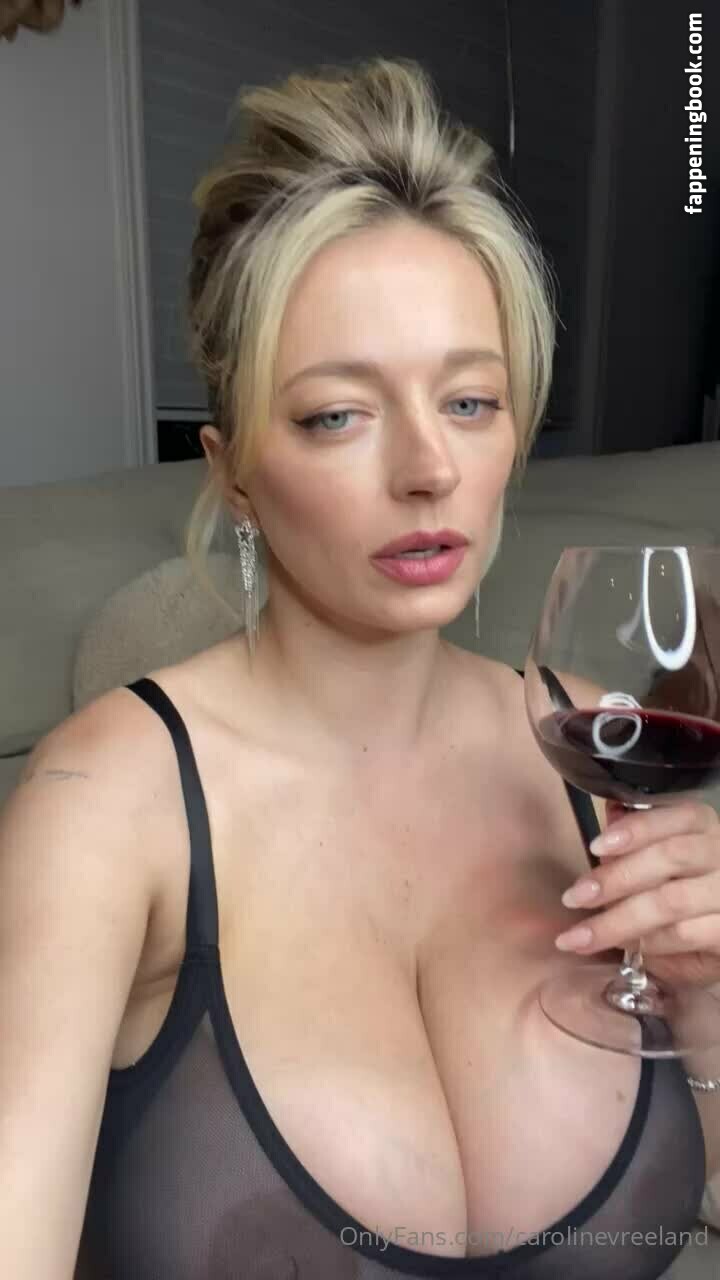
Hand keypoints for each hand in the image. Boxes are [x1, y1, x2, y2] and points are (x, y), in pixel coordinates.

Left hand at [554, 798, 719, 988]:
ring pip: (672, 901)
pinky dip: (648, 942)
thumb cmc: (686, 890)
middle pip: (671, 856)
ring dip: (619, 919)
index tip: (596, 846)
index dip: (637, 828)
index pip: (677, 817)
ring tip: (582, 936)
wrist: (717, 934)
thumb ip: (640, 837)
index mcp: (704, 828)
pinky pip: (684, 935)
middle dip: (616, 877)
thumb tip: (611, 813)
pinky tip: (622, 948)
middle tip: (575, 897)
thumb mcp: (663, 859)